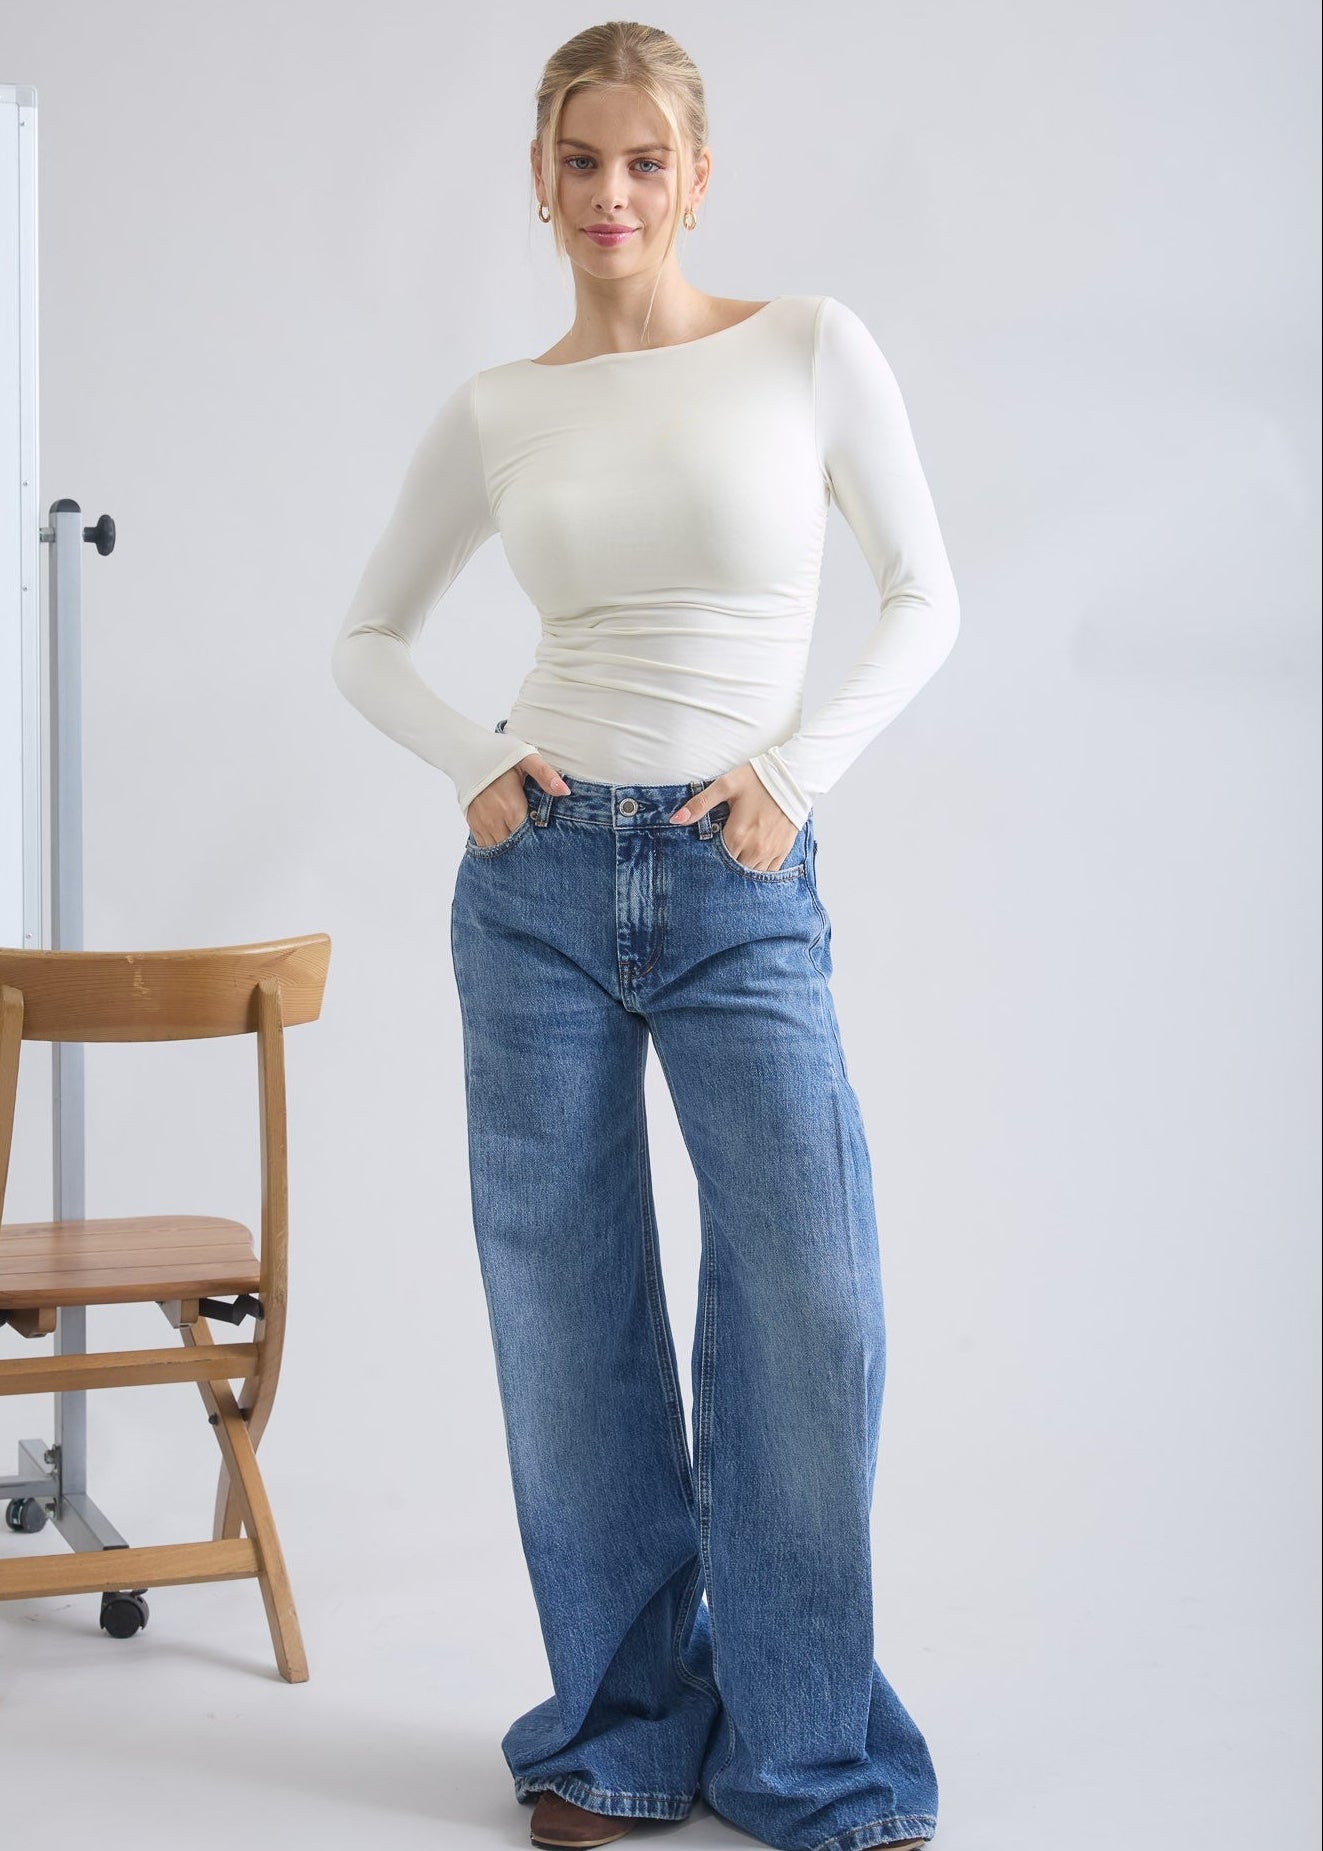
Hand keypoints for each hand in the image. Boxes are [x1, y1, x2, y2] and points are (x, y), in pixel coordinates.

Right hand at [466, 754, 570, 846]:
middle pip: (515, 847)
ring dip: (511, 849)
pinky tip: (507, 840)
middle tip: (539, 847)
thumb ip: (546, 775)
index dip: (539, 842)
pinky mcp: (473, 823)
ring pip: (499, 849)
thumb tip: (565, 791)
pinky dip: (496, 846)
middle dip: (526, 848)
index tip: (548, 842)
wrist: (465, 752)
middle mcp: (496, 820)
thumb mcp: (525, 758)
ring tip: (523, 846)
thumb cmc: (498, 753)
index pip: (529, 838)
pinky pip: (485, 845)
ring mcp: (482, 823)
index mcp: (512, 808)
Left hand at [669, 762, 799, 870]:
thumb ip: (700, 804)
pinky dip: (758, 871)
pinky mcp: (783, 850)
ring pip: (750, 874)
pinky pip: (769, 872)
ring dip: (741, 870)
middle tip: (718, 858)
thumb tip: (675, 819)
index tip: (704, 856)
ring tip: (734, 859)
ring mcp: (770, 852)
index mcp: (737, 835)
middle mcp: (754, 849)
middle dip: (724, 866)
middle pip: (732, 870)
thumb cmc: (759, 780)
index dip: (709, 858)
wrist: (794, 777)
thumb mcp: (725, 786)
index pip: (717, 860)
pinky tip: (751, 862)